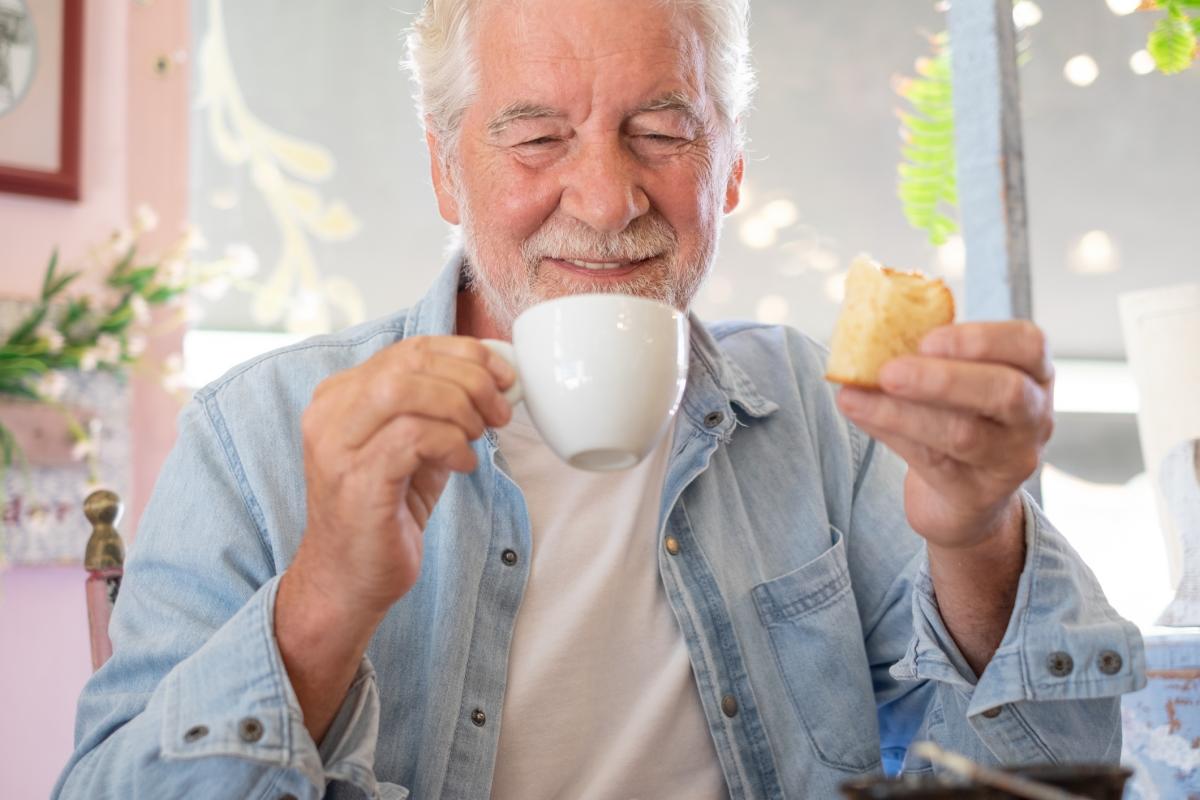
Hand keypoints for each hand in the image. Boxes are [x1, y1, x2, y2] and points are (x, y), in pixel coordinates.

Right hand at [290, 335, 514, 621]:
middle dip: (469, 379)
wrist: (348, 580)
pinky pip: (413, 437)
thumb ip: (439, 411)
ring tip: (477, 437)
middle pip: (409, 363)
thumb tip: (493, 381)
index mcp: (341, 396)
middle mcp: (330, 413)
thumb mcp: (415, 449)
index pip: (409, 349)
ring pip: (407, 390)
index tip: (502, 375)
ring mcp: (337, 446)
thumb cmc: (385, 513)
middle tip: (499, 410)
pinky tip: (462, 466)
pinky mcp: (357, 479)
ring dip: (460, 408)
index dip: (464, 354)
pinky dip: (451, 444)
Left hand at [836, 321, 1053, 549]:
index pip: (1028, 344)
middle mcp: (1034, 415)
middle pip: (1005, 393)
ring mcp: (1011, 459)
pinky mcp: (978, 493)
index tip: (928, 338)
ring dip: (903, 413)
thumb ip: (929, 356)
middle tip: (889, 371)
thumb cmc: (958, 416)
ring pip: (964, 435)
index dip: (981, 338)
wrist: (963, 495)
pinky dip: (888, 432)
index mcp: (1034, 373)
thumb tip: (867, 335)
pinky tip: (859, 413)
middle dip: (943, 379)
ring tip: (855, 395)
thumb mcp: (958, 379)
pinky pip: (932, 461)